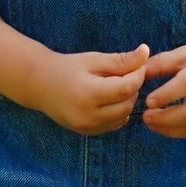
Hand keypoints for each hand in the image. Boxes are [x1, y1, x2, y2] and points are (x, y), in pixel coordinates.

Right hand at [27, 45, 151, 134]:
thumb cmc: (67, 68)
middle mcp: (87, 115)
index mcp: (88, 94)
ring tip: (114, 85)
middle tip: (126, 73)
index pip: (127, 88)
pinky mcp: (87, 133)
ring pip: (123, 116)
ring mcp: (87, 127)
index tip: (138, 65)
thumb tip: (146, 53)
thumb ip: (121, 60)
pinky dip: (118, 111)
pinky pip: (115, 124)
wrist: (39, 85)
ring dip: (126, 100)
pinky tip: (108, 98)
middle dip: (132, 88)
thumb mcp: (93, 60)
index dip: (138, 75)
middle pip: (127, 104)